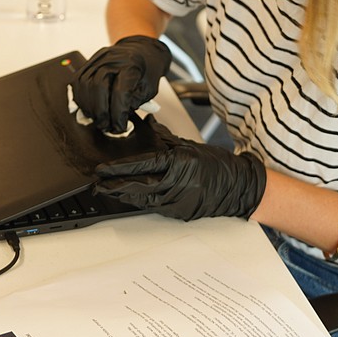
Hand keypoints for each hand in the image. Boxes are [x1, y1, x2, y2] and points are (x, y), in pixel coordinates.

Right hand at [73, 35, 170, 133]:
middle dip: (100, 112)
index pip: (120, 92)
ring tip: (97, 119)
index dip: (118, 114)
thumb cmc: (147, 70)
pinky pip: (78, 81)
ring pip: (84, 84)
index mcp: (131, 63)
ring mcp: (98, 58)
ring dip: (88, 107)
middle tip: (106, 126)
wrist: (142, 51)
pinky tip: (88, 109)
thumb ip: (132, 105)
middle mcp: (112, 58)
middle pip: (98, 86)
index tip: (120, 127)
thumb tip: (115, 122)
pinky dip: (80, 98)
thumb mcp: (149, 89)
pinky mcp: (89, 61)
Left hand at [95, 121, 266, 220]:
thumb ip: (166, 138)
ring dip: (125, 196)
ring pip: (144, 201)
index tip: (103, 170)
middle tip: (98, 186)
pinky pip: (156, 207)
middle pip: (138, 187)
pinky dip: (142, 202)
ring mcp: (179, 201)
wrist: (239, 187)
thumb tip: (148, 123)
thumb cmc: (217, 165)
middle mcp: (177, 183)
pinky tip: (131, 199)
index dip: (119, 168)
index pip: (142, 165)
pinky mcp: (181, 213)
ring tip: (109, 192)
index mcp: (178, 163)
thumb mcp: (190, 145)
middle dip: (115, 187)